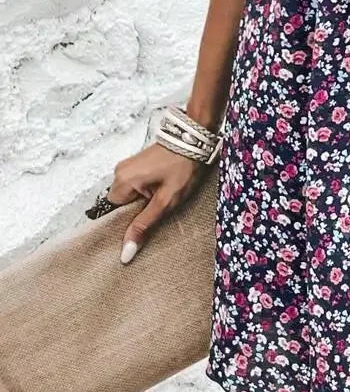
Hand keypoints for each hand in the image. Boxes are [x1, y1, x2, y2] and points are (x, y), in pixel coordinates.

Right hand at [107, 142, 204, 264]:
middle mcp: (119, 172)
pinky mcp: (136, 164)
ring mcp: (127, 166)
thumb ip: (144, 226)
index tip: (141, 226)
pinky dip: (144, 192)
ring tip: (161, 199)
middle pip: (119, 205)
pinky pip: (134, 185)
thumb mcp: (166, 201)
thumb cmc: (183, 168)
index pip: (111, 213)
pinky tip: (160, 191)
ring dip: (142, 202)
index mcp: (122, 181)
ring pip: (128, 196)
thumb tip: (125, 253)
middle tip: (156, 210)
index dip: (125, 222)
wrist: (195, 139)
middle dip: (136, 211)